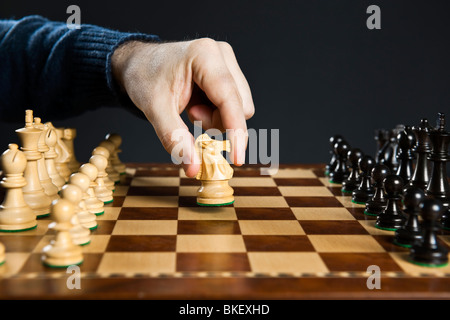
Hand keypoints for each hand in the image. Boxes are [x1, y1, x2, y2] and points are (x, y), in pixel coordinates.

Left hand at [111, 38, 254, 176]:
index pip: (230, 98)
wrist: (139, 63)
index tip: (237, 159)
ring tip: (191, 108)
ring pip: (241, 107)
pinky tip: (197, 103)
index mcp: (205, 55)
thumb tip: (194, 168)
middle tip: (189, 114)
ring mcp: (227, 62)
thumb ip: (175, 138)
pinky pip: (236, 104)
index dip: (236, 130)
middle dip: (216, 121)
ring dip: (217, 118)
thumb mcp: (154, 109)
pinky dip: (217, 113)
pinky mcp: (228, 71)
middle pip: (240, 106)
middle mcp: (222, 54)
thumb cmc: (144, 78)